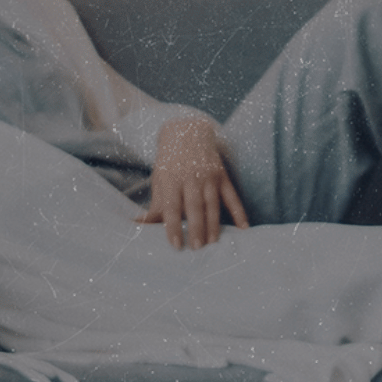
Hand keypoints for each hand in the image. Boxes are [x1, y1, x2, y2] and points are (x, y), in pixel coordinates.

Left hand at [136, 115, 248, 249]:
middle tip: (197, 248)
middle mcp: (191, 178)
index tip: (176, 244)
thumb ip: (154, 207)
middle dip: (196, 227)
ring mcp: (209, 176)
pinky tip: (243, 227)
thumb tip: (138, 226)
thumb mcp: (159, 182)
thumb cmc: (170, 165)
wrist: (187, 133)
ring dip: (214, 224)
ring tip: (213, 242)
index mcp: (171, 180)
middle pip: (194, 206)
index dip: (173, 226)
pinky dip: (239, 212)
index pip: (172, 207)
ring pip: (212, 203)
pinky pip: (232, 197)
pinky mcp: (222, 176)